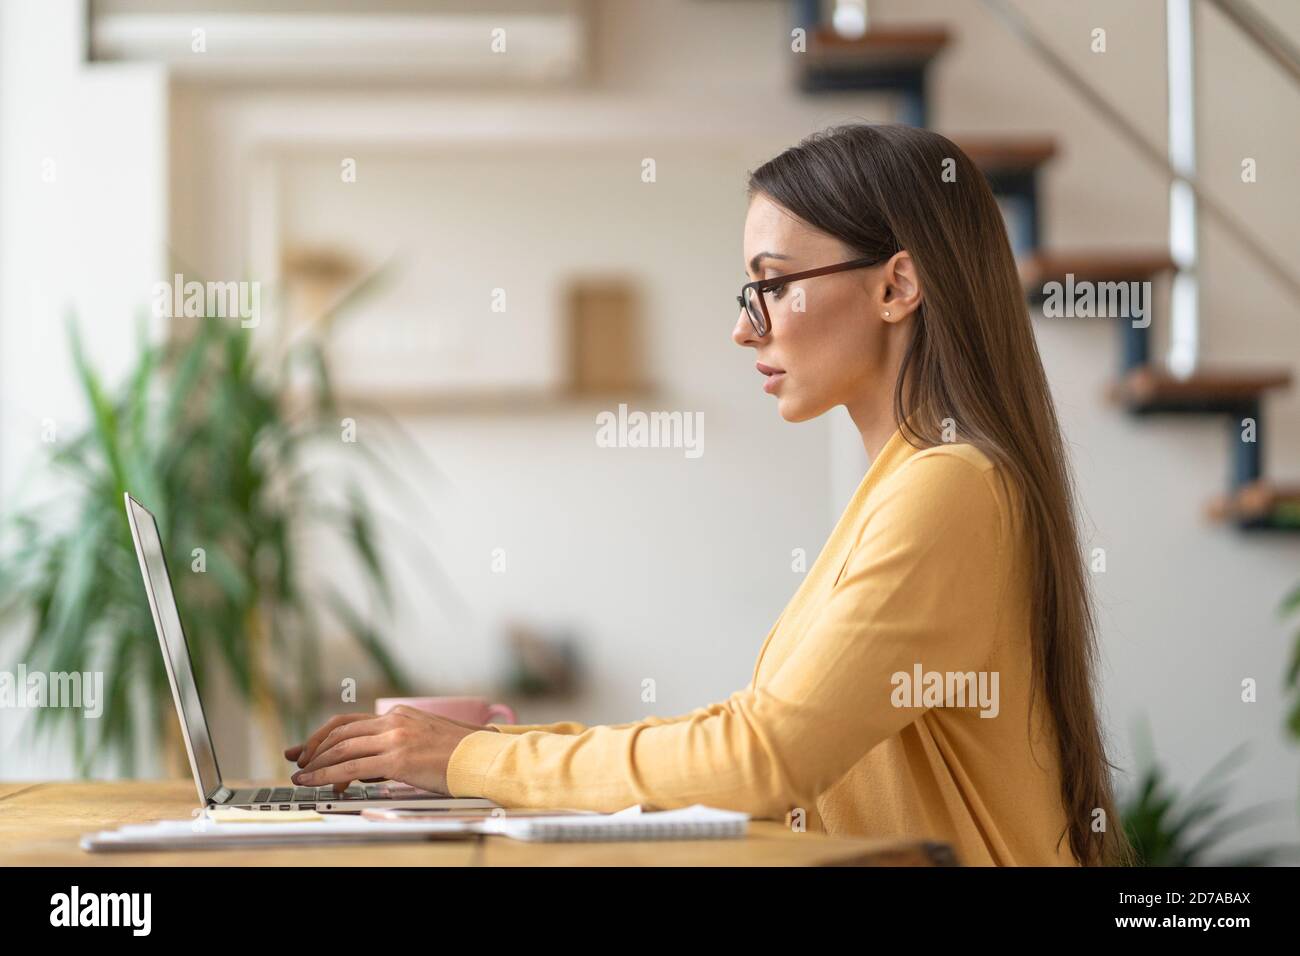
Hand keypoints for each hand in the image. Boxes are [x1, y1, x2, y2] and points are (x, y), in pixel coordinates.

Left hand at [283, 712, 491, 767]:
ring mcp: (396, 737)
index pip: (350, 722)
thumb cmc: (461, 756)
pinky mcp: (398, 758)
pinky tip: (316, 782)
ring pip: (342, 748)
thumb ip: (396, 749)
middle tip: (296, 762)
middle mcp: (395, 720)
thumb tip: (367, 767)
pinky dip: (327, 775)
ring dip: (317, 764)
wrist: (485, 758)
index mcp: (401, 715)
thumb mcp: (425, 742)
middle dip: (312, 748)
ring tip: (301, 777)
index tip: (305, 748)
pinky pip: (351, 766)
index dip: (322, 735)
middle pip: (340, 732)